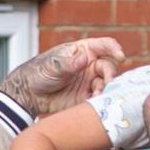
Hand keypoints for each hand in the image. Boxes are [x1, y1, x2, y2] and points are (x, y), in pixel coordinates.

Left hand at [0, 38, 124, 117]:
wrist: (29, 95)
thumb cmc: (39, 73)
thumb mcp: (52, 65)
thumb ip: (68, 63)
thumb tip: (83, 58)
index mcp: (83, 51)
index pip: (104, 46)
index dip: (114, 48)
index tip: (120, 55)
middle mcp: (90, 65)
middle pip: (109, 66)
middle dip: (110, 73)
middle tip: (108, 82)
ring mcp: (89, 81)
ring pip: (107, 83)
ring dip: (106, 89)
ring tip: (97, 95)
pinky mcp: (87, 97)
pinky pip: (99, 98)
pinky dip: (100, 100)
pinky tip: (93, 103)